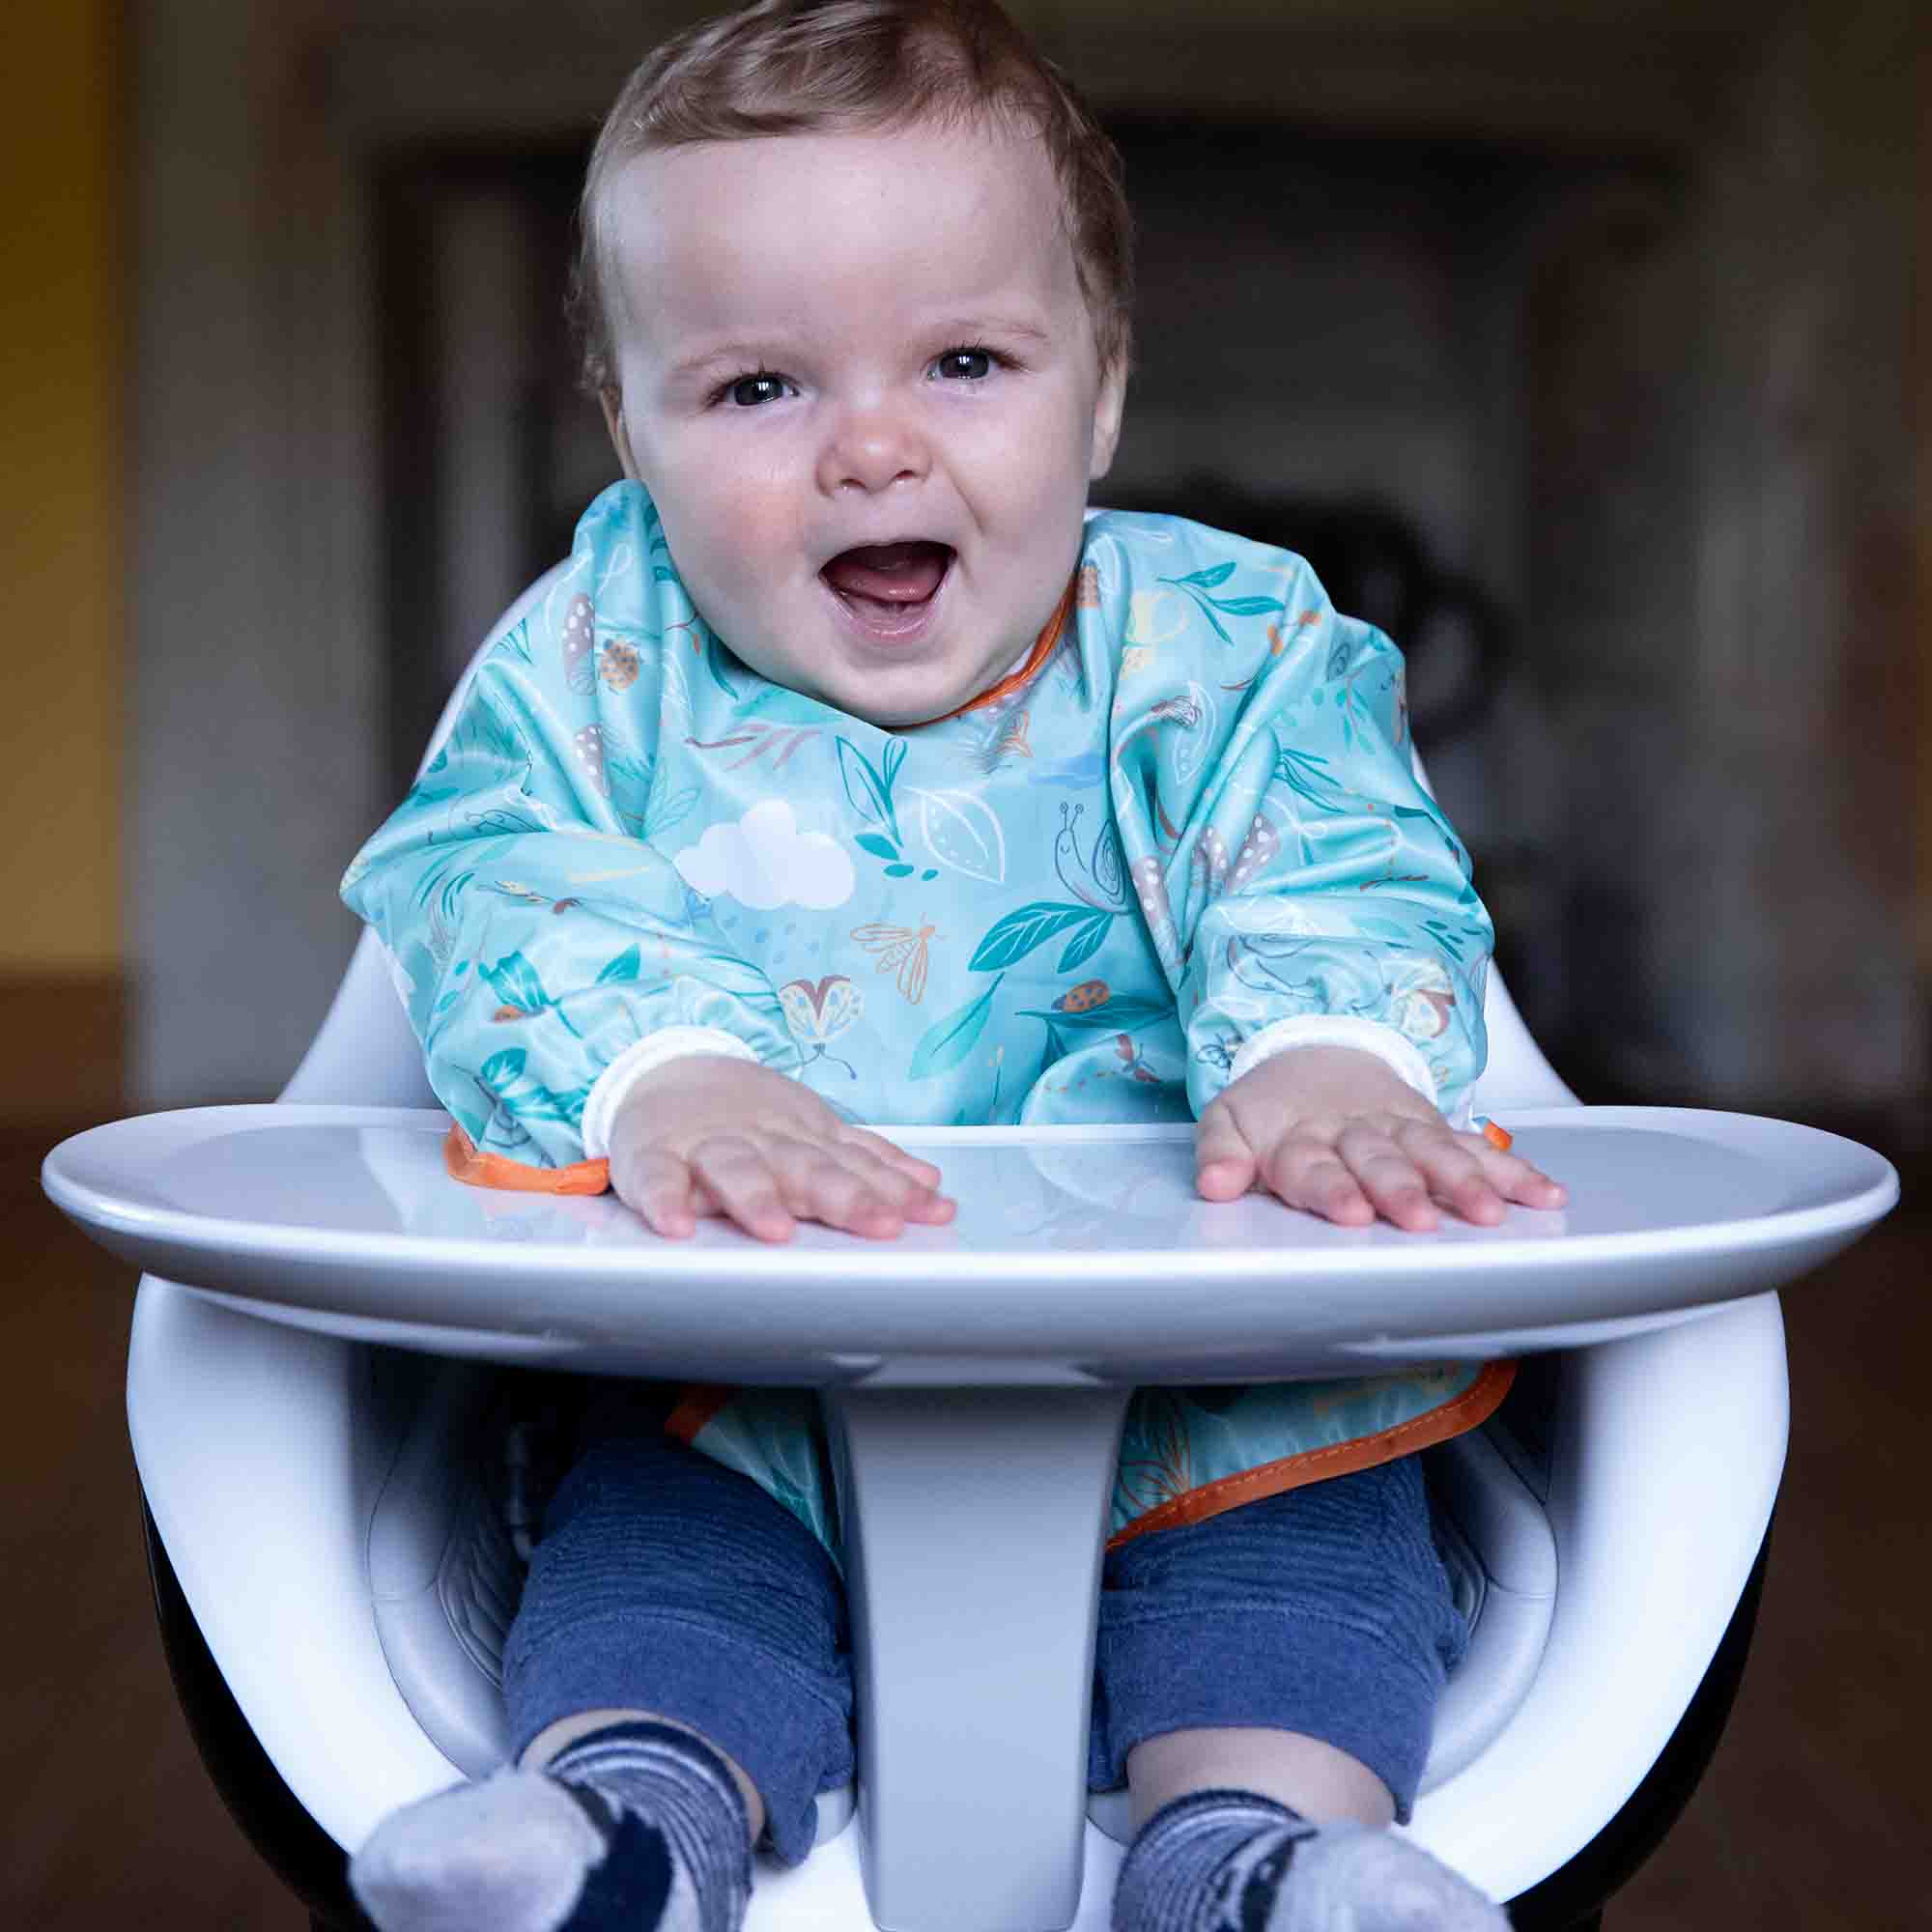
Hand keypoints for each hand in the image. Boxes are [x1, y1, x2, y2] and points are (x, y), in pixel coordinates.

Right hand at [606, 1054, 955, 1242]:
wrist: (667, 1068)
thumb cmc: (749, 1115)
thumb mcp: (812, 1131)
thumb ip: (867, 1162)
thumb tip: (931, 1185)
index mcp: (802, 1139)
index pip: (855, 1167)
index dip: (893, 1190)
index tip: (932, 1212)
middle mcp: (761, 1140)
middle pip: (806, 1168)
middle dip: (846, 1197)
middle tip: (880, 1224)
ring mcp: (706, 1146)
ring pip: (735, 1169)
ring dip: (757, 1198)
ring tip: (777, 1231)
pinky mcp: (652, 1155)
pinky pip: (655, 1178)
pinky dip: (663, 1200)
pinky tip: (675, 1225)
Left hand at [1194, 1044, 1566, 1231]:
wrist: (1313, 1051)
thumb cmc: (1272, 1108)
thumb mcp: (1227, 1121)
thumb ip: (1219, 1154)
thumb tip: (1213, 1185)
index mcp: (1300, 1138)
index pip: (1314, 1166)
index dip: (1332, 1189)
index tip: (1352, 1212)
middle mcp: (1355, 1132)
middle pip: (1380, 1160)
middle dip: (1402, 1189)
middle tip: (1422, 1220)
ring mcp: (1398, 1128)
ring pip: (1433, 1150)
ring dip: (1464, 1181)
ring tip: (1489, 1213)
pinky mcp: (1433, 1127)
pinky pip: (1477, 1145)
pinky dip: (1512, 1170)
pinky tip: (1544, 1194)